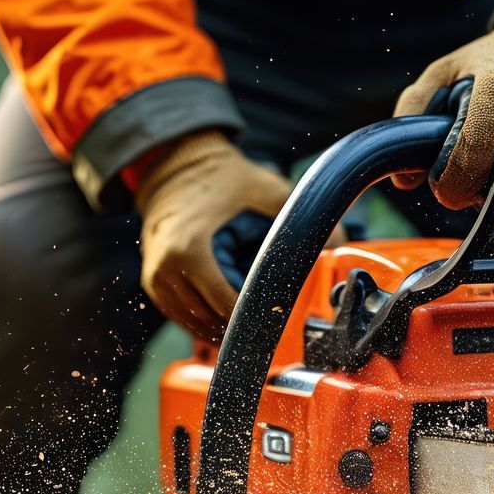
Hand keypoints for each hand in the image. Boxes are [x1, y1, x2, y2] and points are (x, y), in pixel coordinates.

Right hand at [135, 131, 293, 340]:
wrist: (172, 164)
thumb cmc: (218, 176)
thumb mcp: (263, 189)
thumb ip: (300, 215)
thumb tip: (340, 242)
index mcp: (189, 251)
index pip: (226, 306)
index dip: (256, 318)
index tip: (281, 320)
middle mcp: (165, 271)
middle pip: (210, 321)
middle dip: (242, 328)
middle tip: (274, 329)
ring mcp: (155, 280)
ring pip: (194, 325)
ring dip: (222, 328)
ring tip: (254, 327)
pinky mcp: (153, 284)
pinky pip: (181, 316)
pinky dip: (204, 320)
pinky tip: (229, 317)